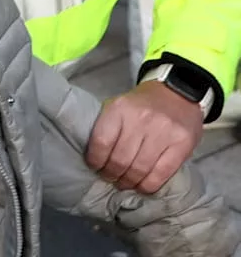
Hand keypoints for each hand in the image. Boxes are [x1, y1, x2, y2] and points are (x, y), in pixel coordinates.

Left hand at [85, 80, 204, 194]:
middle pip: (120, 159)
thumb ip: (108, 128)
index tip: (95, 167)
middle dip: (112, 174)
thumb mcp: (119, 106)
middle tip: (110, 178)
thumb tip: (95, 159)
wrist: (177, 92)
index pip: (101, 142)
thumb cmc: (142, 105)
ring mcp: (163, 132)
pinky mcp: (182, 144)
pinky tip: (142, 186)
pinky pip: (161, 173)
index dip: (96, 160)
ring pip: (140, 169)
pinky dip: (148, 185)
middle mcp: (141, 119)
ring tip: (124, 183)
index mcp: (119, 108)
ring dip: (129, 182)